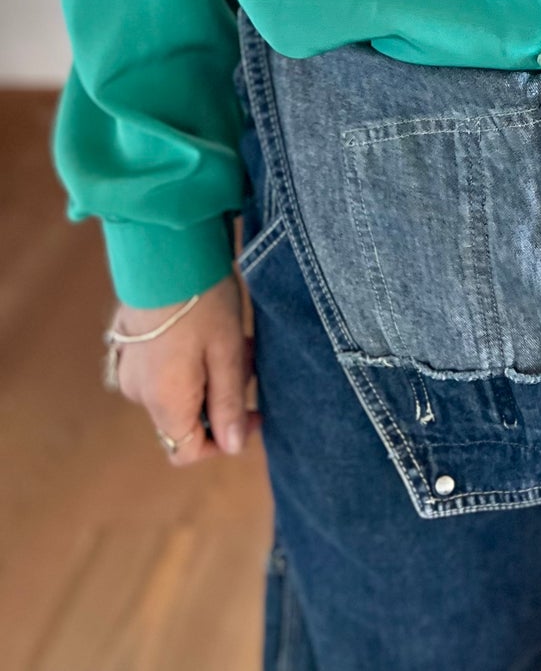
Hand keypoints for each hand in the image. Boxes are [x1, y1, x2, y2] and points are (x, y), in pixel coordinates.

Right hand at [109, 273, 258, 464]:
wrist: (165, 250)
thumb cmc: (202, 301)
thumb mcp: (227, 353)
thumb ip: (228, 403)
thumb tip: (232, 446)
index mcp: (164, 401)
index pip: (185, 450)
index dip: (223, 441)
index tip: (253, 412)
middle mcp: (139, 393)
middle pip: (184, 417)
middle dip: (221, 397)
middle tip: (248, 360)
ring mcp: (128, 368)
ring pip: (176, 390)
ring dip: (207, 375)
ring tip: (233, 339)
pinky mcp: (127, 345)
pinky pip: (161, 368)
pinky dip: (187, 361)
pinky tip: (206, 331)